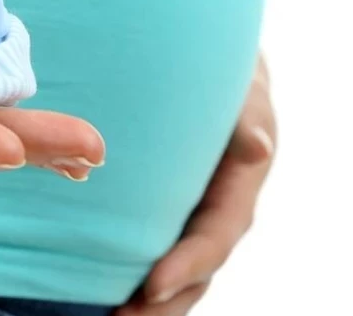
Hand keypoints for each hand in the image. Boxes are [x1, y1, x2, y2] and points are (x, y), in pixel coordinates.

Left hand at [117, 54, 276, 314]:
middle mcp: (217, 208)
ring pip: (174, 268)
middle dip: (162, 303)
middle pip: (195, 270)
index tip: (150, 287)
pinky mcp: (162, 209)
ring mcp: (190, 212)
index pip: (215, 237)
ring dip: (146, 303)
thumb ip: (246, 117)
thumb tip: (255, 147)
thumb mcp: (238, 90)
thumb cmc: (220, 71)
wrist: (203, 60)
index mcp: (238, 185)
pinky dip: (128, 274)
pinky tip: (96, 294)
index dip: (187, 265)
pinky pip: (149, 246)